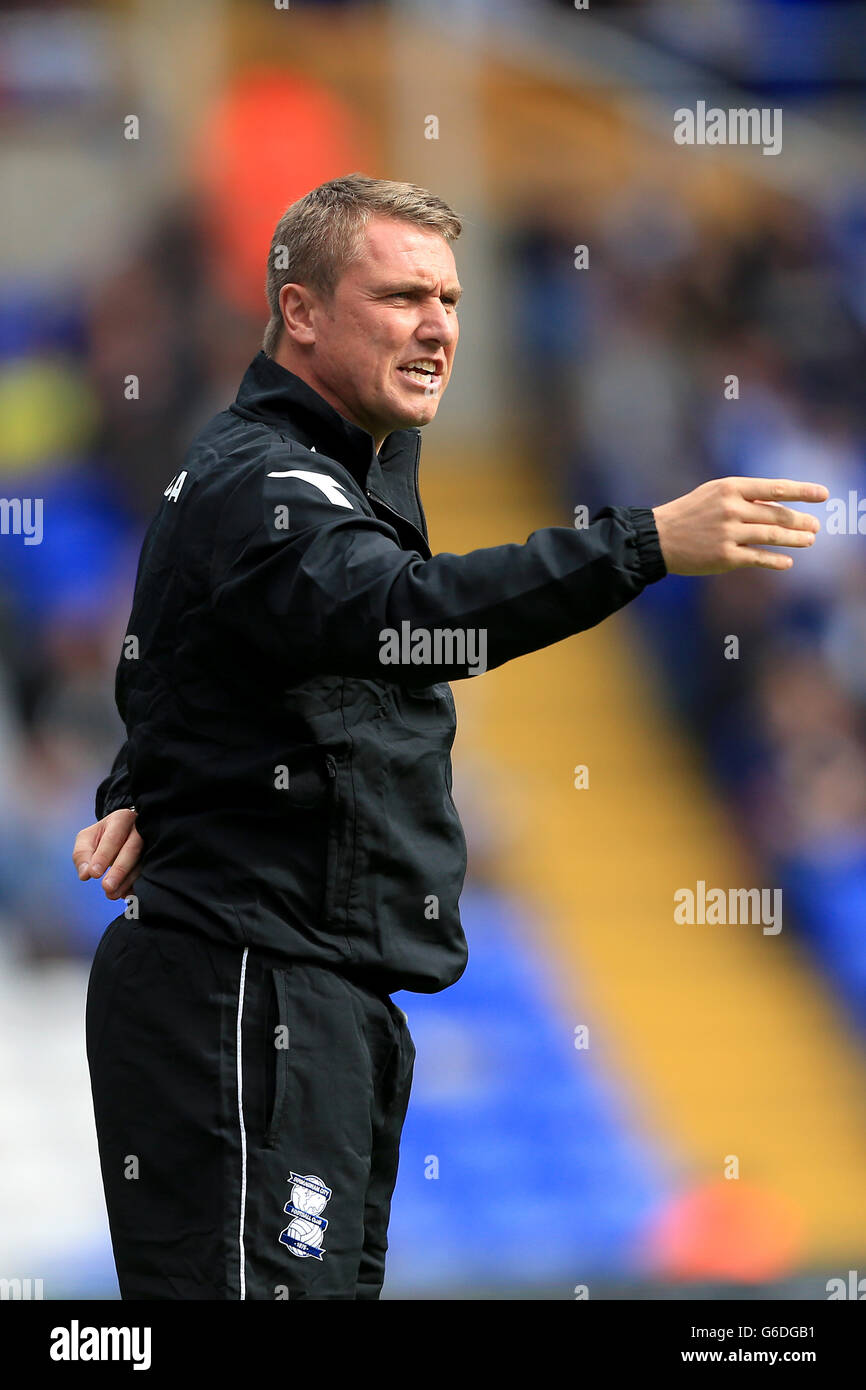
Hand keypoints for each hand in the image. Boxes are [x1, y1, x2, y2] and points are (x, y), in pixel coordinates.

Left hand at [73, 808, 142, 900]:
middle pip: (132, 849)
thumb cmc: (102, 835)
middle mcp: (139, 829)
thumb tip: (85, 874)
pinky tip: (126, 895)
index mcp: (121, 819)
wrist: (124, 832)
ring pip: (142, 863)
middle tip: (106, 887)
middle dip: (119, 870)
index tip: (94, 874)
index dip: (104, 856)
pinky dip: (137, 886)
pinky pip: (148, 873)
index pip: (113, 837)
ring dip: (127, 881)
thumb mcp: (87, 838)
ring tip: (112, 894)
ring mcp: (150, 843)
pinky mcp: (155, 857)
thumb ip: (82, 855)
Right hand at [651, 477, 828, 575]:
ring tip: (809, 540)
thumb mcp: (715, 494)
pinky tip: (788, 562)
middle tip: (815, 526)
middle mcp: (732, 509)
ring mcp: (729, 534)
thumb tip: (781, 507)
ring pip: (772, 535)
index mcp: (730, 488)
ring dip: (795, 539)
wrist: (658, 538)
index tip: (822, 494)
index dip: (802, 492)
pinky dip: (776, 560)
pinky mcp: (724, 557)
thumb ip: (746, 498)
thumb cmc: (689, 513)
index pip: (775, 488)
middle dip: (801, 520)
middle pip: (777, 514)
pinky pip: (758, 558)